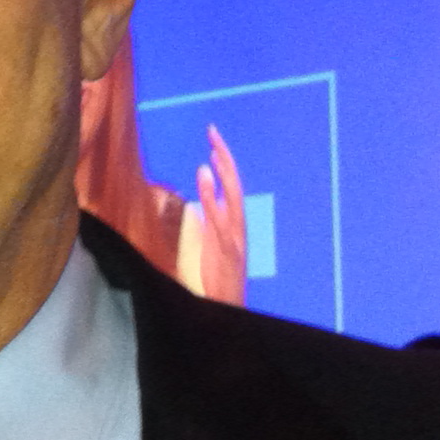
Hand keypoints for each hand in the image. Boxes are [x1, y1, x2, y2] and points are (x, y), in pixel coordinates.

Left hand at [193, 125, 246, 305]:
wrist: (228, 306)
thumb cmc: (219, 278)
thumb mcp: (212, 244)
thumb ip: (209, 221)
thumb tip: (201, 201)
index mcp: (233, 223)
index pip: (230, 185)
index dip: (223, 162)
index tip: (213, 140)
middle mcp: (238, 225)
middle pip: (233, 183)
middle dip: (224, 157)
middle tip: (213, 132)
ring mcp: (235, 237)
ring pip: (232, 197)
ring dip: (223, 172)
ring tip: (212, 150)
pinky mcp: (227, 249)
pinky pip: (219, 217)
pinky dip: (212, 195)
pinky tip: (204, 176)